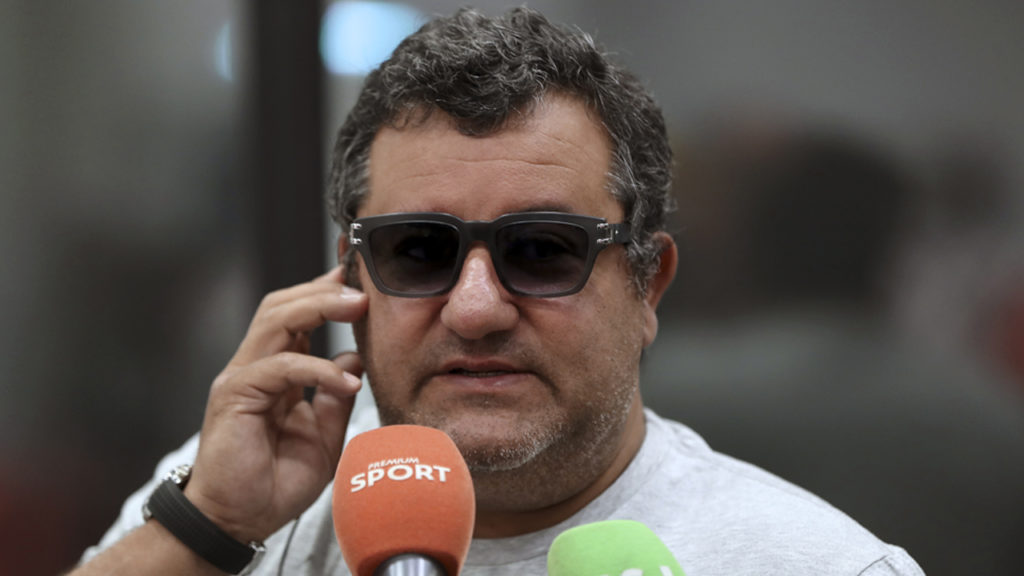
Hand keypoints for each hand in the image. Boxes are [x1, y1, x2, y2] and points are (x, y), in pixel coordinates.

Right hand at [182, 266, 367, 542]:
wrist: (239, 522)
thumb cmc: (274, 484)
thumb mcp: (323, 436)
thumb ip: (336, 397)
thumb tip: (355, 360)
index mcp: (273, 372)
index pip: (294, 316)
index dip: (324, 295)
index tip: (360, 282)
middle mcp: (253, 367)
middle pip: (282, 306)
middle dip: (324, 290)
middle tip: (363, 289)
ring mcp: (241, 378)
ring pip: (276, 321)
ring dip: (319, 308)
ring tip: (358, 307)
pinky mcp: (235, 396)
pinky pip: (280, 367)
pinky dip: (318, 369)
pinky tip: (346, 382)